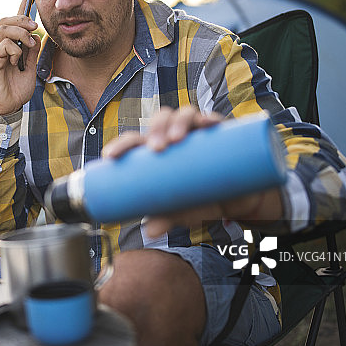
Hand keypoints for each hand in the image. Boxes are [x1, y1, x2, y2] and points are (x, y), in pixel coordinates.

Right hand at [0, 0, 41, 115]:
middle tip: (34, 26)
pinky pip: (3, 45)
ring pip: (3, 29)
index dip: (20, 9)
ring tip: (29, 43)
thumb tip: (36, 37)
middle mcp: (0, 47)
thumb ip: (32, 53)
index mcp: (10, 47)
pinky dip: (14, 49)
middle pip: (5, 21)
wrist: (8, 108)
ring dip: (19, 32)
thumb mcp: (31, 69)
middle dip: (21, 18)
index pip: (13, 24)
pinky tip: (17, 60)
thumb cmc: (17, 91)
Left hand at [102, 107, 282, 236]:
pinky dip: (210, 118)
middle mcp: (176, 137)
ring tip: (178, 139)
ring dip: (179, 122)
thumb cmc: (199, 201)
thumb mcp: (181, 212)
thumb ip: (166, 219)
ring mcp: (198, 133)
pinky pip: (214, 119)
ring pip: (185, 114)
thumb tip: (150, 231)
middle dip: (155, 129)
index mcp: (157, 152)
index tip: (110, 156)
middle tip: (156, 148)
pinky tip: (208, 123)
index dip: (121, 145)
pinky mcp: (220, 133)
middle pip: (160, 120)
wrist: (236, 201)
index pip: (135, 141)